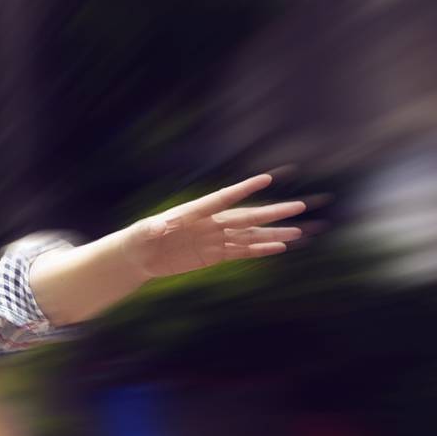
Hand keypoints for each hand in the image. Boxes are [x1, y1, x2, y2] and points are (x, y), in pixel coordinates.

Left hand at [120, 171, 305, 279]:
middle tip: (298, 206)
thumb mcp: (142, 232)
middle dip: (272, 212)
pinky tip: (279, 248)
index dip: (244, 189)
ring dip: (273, 234)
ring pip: (249, 235)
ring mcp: (214, 240)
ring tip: (298, 232)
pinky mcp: (213, 256)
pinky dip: (260, 250)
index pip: (223, 198)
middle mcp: (210, 223)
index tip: (266, 179)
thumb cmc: (138, 238)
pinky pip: (240, 252)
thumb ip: (153, 227)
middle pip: (246, 216)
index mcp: (194, 212)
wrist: (139, 256)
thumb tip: (161, 225)